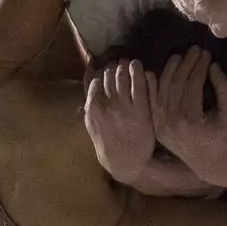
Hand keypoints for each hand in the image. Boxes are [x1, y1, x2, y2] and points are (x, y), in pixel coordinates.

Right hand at [83, 57, 156, 182]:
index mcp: (93, 109)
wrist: (126, 163)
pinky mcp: (141, 111)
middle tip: (119, 62)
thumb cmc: (108, 146)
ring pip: (123, 78)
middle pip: (109, 77)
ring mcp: (123, 108)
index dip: (101, 72)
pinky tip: (142, 70)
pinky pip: (140, 88)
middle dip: (114, 67)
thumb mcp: (92, 128)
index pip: (95, 82)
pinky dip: (140, 76)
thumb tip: (85, 96)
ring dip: (126, 67)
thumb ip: (88, 110)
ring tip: (129, 63)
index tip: (105, 68)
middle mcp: (106, 106)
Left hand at [151, 46, 226, 185]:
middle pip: (176, 85)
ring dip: (170, 71)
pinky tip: (157, 72)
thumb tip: (213, 66)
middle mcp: (172, 122)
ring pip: (162, 91)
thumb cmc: (225, 137)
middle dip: (186, 64)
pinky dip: (154, 86)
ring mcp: (161, 126)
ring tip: (179, 57)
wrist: (210, 165)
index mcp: (192, 119)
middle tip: (194, 50)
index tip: (206, 54)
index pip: (193, 84)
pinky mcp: (157, 127)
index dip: (199, 66)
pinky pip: (154, 102)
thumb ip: (224, 88)